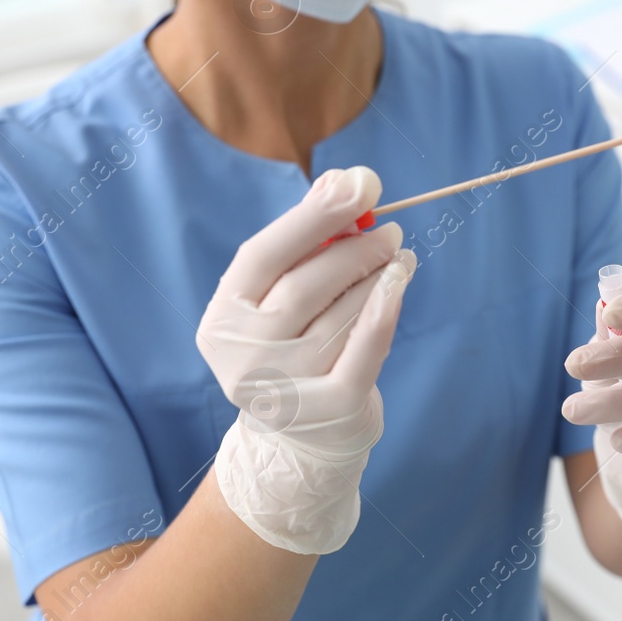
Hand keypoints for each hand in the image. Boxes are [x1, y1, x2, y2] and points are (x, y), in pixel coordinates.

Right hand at [198, 166, 416, 553]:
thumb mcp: (282, 298)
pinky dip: (385, 310)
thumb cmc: (293, 347)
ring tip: (396, 257)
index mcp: (222, 319)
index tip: (358, 183)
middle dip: (355, 247)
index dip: (313, 216)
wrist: (302, 440)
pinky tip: (399, 283)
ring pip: (342, 313)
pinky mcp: (330, 409)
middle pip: (306, 283)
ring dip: (377, 276)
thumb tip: (348, 180)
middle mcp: (243, 356)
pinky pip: (366, 349)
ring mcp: (284, 388)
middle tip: (389, 229)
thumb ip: (307, 241)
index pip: (264, 254)